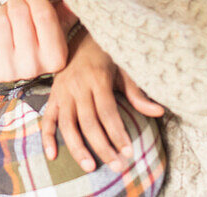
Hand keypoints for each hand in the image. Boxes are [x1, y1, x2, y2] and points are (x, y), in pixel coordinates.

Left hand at [0, 0, 76, 83]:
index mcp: (55, 57)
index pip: (44, 15)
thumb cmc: (38, 42)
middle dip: (16, 0)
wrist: (16, 68)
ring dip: (0, 11)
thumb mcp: (57, 28)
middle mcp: (32, 67)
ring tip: (5, 16)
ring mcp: (7, 71)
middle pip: (19, 14)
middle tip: (16, 2)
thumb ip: (65, 12)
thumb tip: (68, 0)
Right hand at [41, 31, 164, 172]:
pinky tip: (52, 155)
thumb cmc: (105, 56)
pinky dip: (47, 137)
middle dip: (102, 147)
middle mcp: (78, 87)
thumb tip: (159, 111)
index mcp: (97, 78)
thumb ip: (137, 93)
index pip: (107, 111)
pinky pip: (47, 119)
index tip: (128, 152)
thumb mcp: (123, 70)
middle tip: (116, 166)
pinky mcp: (53, 97)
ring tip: (89, 167)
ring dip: (77, 148)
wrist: (78, 38)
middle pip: (88, 122)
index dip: (117, 133)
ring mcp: (63, 93)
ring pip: (67, 124)